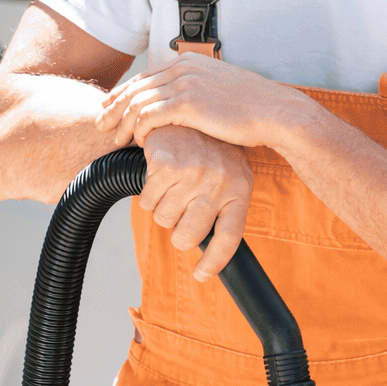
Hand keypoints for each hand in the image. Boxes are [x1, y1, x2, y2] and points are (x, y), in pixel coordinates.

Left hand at [98, 53, 313, 149]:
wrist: (275, 112)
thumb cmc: (251, 108)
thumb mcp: (218, 91)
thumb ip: (196, 92)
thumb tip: (181, 106)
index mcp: (188, 62)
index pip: (144, 76)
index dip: (123, 92)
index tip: (109, 107)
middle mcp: (183, 68)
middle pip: (135, 87)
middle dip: (113, 106)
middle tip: (100, 124)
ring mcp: (185, 84)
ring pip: (138, 102)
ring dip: (122, 121)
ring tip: (113, 139)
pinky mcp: (188, 103)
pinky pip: (150, 116)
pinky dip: (139, 130)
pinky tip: (138, 143)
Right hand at [139, 126, 252, 280]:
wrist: (189, 110)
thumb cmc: (209, 151)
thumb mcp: (229, 175)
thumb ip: (225, 208)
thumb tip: (212, 255)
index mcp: (239, 189)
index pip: (228, 238)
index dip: (214, 263)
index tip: (200, 275)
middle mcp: (219, 183)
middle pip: (188, 236)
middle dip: (178, 232)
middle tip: (179, 213)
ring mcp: (193, 173)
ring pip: (163, 219)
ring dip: (161, 209)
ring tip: (171, 187)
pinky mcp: (167, 164)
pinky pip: (147, 200)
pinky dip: (147, 193)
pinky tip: (159, 175)